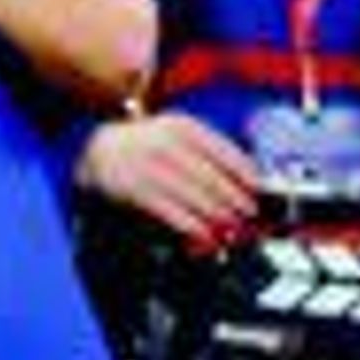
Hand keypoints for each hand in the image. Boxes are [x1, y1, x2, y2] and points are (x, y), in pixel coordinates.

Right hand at [78, 114, 263, 250]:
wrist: (102, 150)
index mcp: (183, 127)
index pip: (222, 149)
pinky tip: (204, 233)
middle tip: (248, 212)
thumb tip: (245, 176)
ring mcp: (150, 166)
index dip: (244, 171)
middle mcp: (167, 143)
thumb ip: (207, 150)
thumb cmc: (149, 145)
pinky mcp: (136, 189)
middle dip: (233, 197)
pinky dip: (191, 224)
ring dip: (216, 214)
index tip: (257, 188)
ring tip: (231, 226)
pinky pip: (170, 210)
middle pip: (210, 176)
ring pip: (193, 195)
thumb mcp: (177, 134)